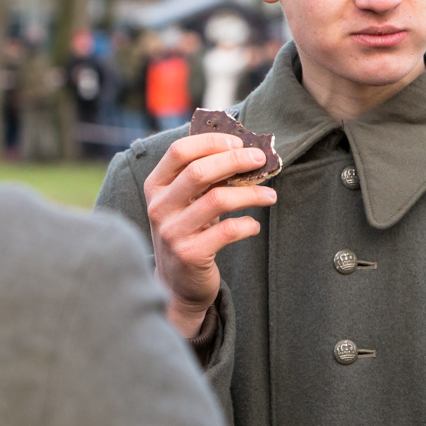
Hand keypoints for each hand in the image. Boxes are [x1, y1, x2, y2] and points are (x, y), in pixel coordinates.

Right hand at [144, 132, 277, 336]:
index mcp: (155, 186)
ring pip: (218, 199)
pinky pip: (228, 231)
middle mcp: (158, 207)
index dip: (211, 142)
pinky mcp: (190, 255)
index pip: (179, 151)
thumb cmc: (188, 231)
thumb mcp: (184, 202)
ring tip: (270, 195)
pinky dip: (248, 225)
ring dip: (251, 193)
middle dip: (236, 161)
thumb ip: (202, 177)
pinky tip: (253, 226)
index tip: (239, 143)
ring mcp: (172, 232)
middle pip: (199, 172)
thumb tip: (244, 149)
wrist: (177, 284)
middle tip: (261, 160)